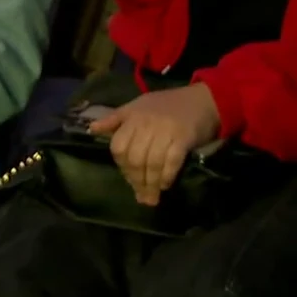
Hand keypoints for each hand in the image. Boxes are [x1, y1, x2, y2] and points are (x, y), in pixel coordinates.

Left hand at [88, 84, 221, 205]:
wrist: (204, 99)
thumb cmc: (169, 104)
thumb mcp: (138, 106)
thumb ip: (115, 119)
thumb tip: (92, 129)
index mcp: (133, 115)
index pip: (118, 146)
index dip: (122, 166)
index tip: (129, 179)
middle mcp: (147, 123)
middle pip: (134, 158)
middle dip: (136, 180)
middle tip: (141, 194)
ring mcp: (166, 130)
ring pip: (152, 163)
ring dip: (151, 184)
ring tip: (152, 198)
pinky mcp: (184, 137)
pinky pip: (171, 162)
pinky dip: (166, 176)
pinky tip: (165, 186)